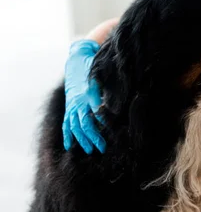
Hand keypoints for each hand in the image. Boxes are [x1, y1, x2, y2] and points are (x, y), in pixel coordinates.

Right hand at [62, 39, 105, 153]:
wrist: (76, 60)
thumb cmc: (94, 67)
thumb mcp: (102, 73)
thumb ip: (109, 85)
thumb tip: (122, 97)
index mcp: (89, 92)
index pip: (96, 109)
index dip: (103, 119)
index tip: (111, 129)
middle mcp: (79, 101)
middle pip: (85, 122)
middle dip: (93, 136)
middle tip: (102, 147)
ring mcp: (72, 105)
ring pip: (75, 125)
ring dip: (82, 139)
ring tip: (90, 151)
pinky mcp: (68, 107)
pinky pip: (66, 123)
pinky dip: (67, 134)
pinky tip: (68, 146)